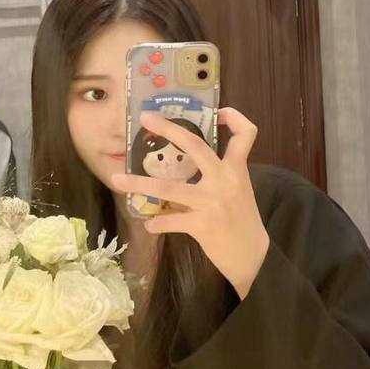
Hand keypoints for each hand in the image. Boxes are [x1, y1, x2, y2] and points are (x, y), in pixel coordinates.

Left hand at [110, 107, 269, 299]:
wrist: (252, 256)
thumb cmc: (242, 220)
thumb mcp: (239, 190)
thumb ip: (220, 173)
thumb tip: (188, 161)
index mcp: (237, 169)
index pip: (245, 135)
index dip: (234, 118)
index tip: (217, 112)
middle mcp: (225, 180)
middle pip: (194, 145)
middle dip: (168, 129)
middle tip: (146, 118)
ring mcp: (212, 202)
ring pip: (168, 187)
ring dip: (139, 183)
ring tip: (116, 179)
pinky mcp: (202, 225)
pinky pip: (170, 221)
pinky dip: (157, 223)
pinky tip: (150, 224)